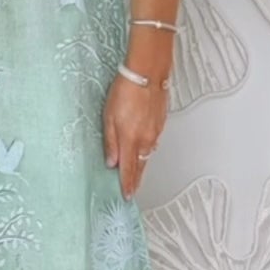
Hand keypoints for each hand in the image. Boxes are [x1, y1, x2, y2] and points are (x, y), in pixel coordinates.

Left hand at [102, 73, 167, 199]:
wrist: (147, 74)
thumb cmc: (126, 91)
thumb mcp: (108, 117)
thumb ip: (110, 142)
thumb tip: (111, 161)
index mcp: (131, 140)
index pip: (128, 170)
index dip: (127, 185)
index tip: (126, 195)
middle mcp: (146, 140)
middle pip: (140, 166)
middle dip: (136, 180)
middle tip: (133, 190)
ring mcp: (155, 132)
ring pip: (147, 154)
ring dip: (141, 165)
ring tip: (137, 174)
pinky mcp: (161, 123)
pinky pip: (153, 142)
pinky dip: (148, 149)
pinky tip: (144, 149)